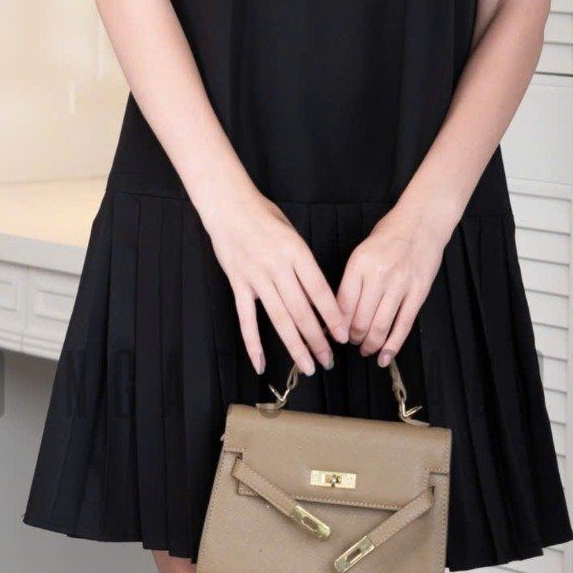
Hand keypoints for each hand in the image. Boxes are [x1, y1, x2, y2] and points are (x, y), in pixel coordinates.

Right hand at [204, 186, 349, 376]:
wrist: (229, 206)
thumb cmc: (264, 216)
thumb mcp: (293, 233)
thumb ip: (304, 263)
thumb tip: (319, 296)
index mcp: (296, 252)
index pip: (319, 291)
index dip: (333, 316)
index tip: (343, 335)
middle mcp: (277, 267)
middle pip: (301, 311)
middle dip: (317, 339)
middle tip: (329, 360)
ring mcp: (256, 277)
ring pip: (279, 319)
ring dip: (295, 345)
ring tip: (307, 366)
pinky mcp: (238, 284)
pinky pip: (246, 319)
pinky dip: (253, 343)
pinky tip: (261, 363)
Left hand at [338, 200, 450, 364]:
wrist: (422, 221)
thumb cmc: (389, 235)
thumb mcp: (362, 253)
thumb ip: (351, 282)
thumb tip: (337, 313)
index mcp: (359, 264)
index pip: (342, 305)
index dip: (335, 327)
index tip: (331, 337)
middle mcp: (378, 275)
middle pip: (359, 320)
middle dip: (353, 338)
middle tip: (352, 342)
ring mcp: (400, 284)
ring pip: (380, 326)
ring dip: (370, 344)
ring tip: (366, 349)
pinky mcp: (419, 292)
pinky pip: (404, 324)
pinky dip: (393, 345)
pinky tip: (385, 357)